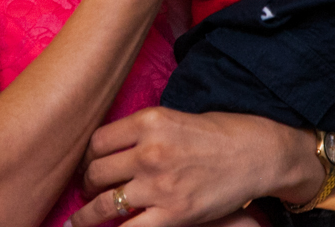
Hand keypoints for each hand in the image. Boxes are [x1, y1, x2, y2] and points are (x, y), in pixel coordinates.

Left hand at [70, 108, 311, 226]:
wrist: (257, 153)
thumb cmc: (220, 133)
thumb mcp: (174, 118)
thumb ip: (142, 131)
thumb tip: (110, 150)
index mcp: (149, 121)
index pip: (97, 142)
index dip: (87, 157)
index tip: (86, 165)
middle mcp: (149, 151)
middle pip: (96, 172)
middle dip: (87, 184)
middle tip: (86, 190)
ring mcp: (160, 184)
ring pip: (104, 203)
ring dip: (86, 215)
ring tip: (77, 221)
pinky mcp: (174, 212)